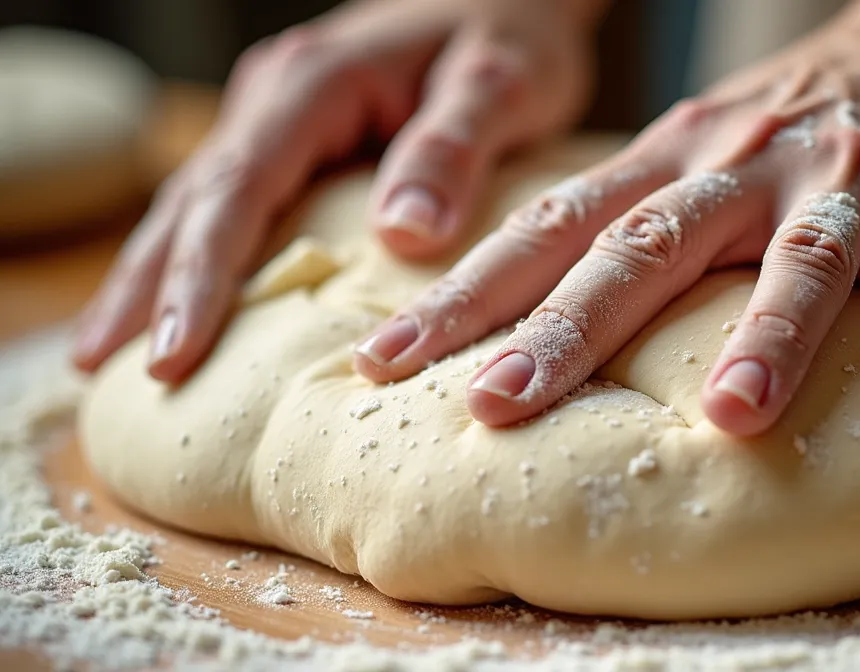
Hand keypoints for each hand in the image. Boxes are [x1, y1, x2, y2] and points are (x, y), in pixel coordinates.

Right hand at [72, 0, 600, 381]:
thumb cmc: (510, 37)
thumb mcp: (500, 84)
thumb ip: (453, 147)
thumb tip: (403, 234)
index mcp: (317, 83)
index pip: (240, 186)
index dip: (201, 274)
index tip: (173, 352)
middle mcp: (278, 99)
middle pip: (194, 200)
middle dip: (145, 287)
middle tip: (107, 371)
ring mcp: (279, 121)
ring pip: (198, 204)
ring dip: (151, 277)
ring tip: (109, 357)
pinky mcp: (296, 146)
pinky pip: (232, 208)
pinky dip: (196, 260)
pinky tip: (176, 309)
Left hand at [354, 0, 859, 446]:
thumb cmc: (802, 125)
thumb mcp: (708, 155)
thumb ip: (644, 226)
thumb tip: (539, 324)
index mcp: (675, 160)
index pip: (556, 228)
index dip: (470, 293)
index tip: (388, 358)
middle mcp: (747, 164)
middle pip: (649, 247)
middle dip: (570, 328)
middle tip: (498, 406)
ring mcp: (853, 180)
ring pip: (806, 260)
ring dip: (770, 337)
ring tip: (733, 421)